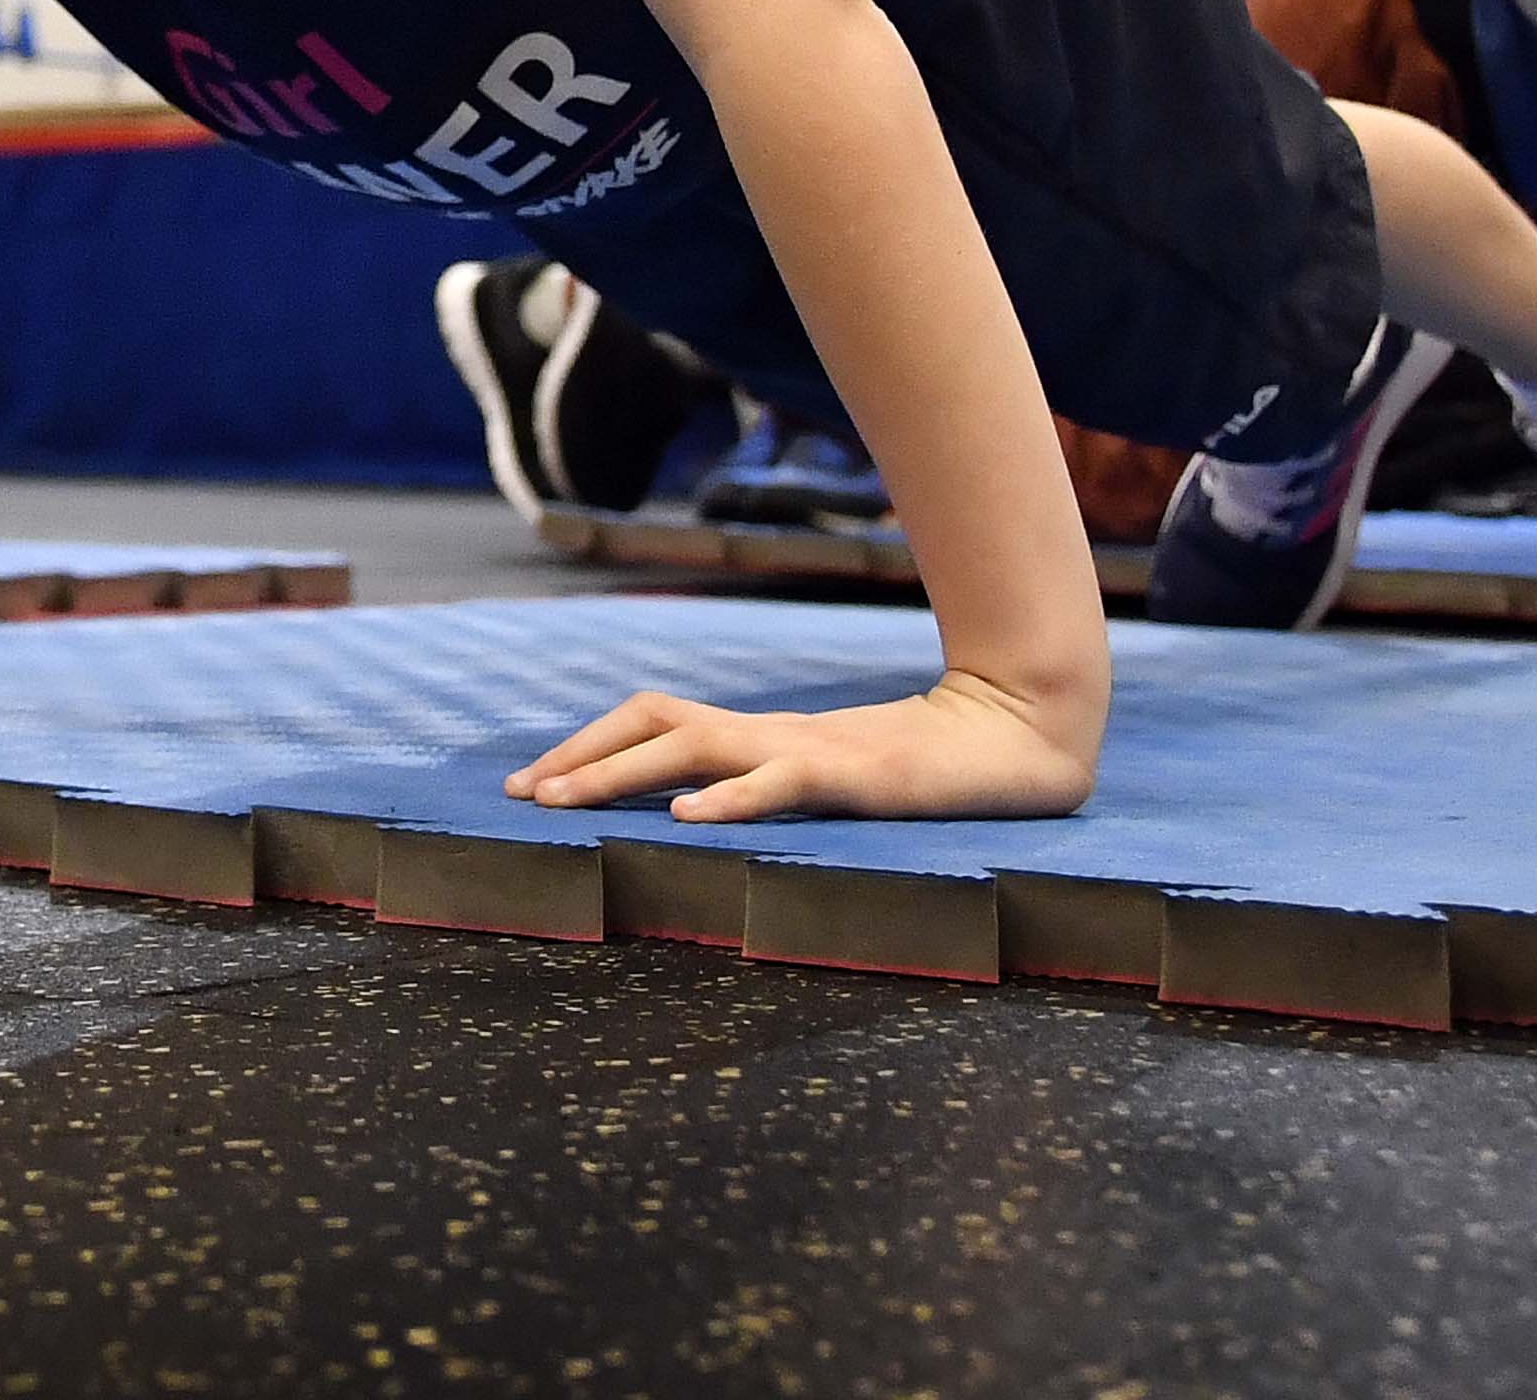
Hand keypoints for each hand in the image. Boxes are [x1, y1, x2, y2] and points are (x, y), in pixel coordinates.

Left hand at [504, 669, 1094, 823]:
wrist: (1015, 738)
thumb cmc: (921, 769)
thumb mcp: (826, 781)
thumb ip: (769, 786)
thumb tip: (693, 808)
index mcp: (760, 736)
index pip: (653, 719)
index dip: (589, 743)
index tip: (532, 780)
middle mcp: (771, 733)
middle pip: (653, 722)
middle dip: (580, 755)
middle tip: (520, 794)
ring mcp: (810, 749)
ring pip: (696, 746)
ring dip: (622, 773)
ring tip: (565, 802)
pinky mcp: (855, 775)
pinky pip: (781, 781)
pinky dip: (731, 797)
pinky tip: (689, 817)